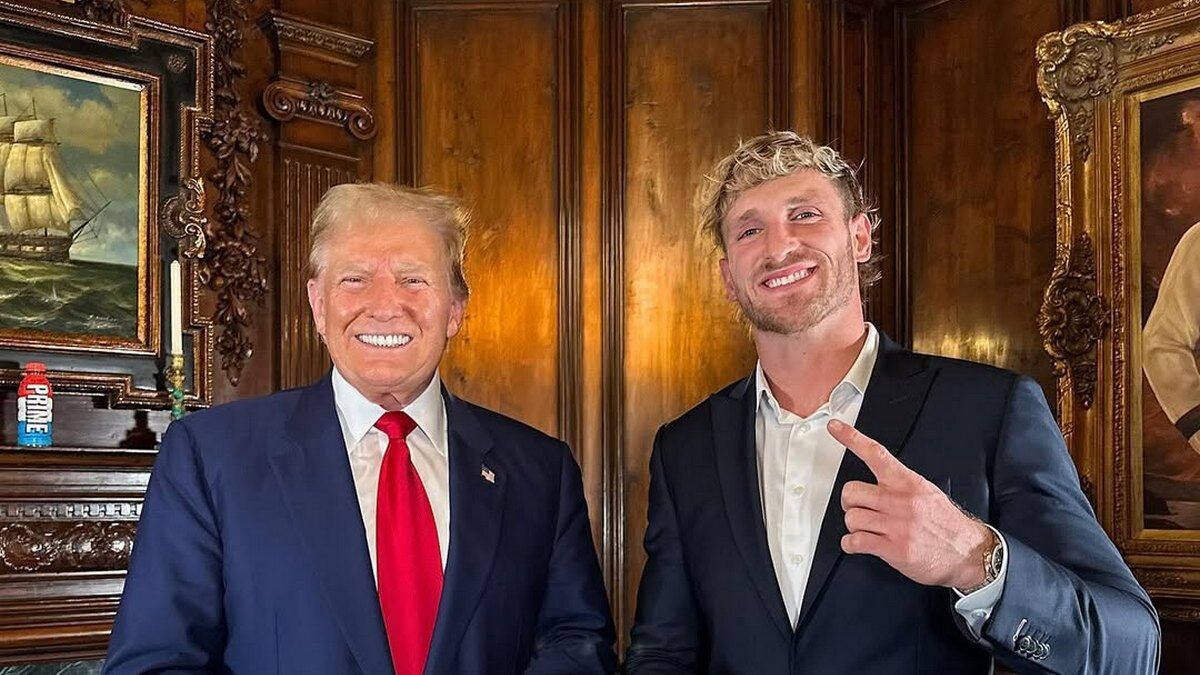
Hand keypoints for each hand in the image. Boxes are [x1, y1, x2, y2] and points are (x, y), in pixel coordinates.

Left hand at [827, 418, 992, 589]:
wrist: (968, 553)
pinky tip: (858, 544)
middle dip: (850, 502)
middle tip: (857, 507)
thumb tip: (878, 480)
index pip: (876, 453)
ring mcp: (896, 525)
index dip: (852, 438)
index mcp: (908, 483)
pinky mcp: (893, 549)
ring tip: (866, 528)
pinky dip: (851, 544)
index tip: (835, 427)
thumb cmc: (947, 524)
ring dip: (854, 525)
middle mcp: (901, 501)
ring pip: (851, 517)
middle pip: (851, 491)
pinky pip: (856, 541)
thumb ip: (902, 484)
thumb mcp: (928, 492)